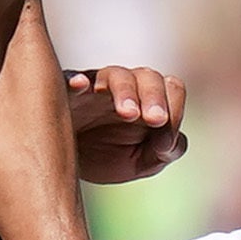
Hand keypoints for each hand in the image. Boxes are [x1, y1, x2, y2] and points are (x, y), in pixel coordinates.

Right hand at [65, 64, 189, 183]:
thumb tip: (171, 144)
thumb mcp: (141, 162)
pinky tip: (80, 85)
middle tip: (155, 119)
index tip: (164, 146)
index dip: (175, 113)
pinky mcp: (64, 94)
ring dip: (125, 91)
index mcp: (148, 100)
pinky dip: (76, 80)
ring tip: (128, 114)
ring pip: (116, 75)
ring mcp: (94, 87)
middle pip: (148, 76)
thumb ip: (164, 152)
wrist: (66, 163)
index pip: (172, 89)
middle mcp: (125, 88)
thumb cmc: (107, 156)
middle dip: (155, 97)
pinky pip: (70, 79)